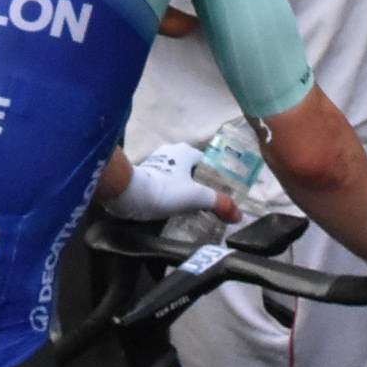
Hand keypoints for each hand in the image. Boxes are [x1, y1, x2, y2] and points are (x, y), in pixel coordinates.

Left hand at [108, 142, 233, 221]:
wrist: (127, 194)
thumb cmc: (165, 190)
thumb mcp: (196, 197)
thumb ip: (219, 204)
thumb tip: (239, 215)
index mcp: (186, 151)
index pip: (208, 164)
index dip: (215, 179)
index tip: (219, 196)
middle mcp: (171, 151)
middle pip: (192, 171)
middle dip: (198, 186)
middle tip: (206, 205)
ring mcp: (156, 162)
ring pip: (176, 177)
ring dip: (182, 190)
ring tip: (190, 210)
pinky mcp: (144, 174)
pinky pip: (163, 183)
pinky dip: (169, 193)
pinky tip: (171, 208)